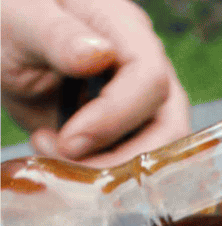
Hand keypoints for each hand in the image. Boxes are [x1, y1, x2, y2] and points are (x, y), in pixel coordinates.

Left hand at [1, 0, 189, 166]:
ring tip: (53, 151)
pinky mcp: (130, 133)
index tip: (69, 140)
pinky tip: (58, 154)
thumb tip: (99, 55)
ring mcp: (143, 104)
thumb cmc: (10, 23)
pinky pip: (133, 166)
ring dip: (108, 170)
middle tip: (64, 157)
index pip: (151, 80)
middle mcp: (146, 69)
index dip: (116, 116)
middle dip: (120, 157)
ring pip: (157, 154)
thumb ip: (56, 34)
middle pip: (169, 127)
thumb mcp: (18, 20)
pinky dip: (98, 173)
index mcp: (126, 30)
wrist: (4, 51)